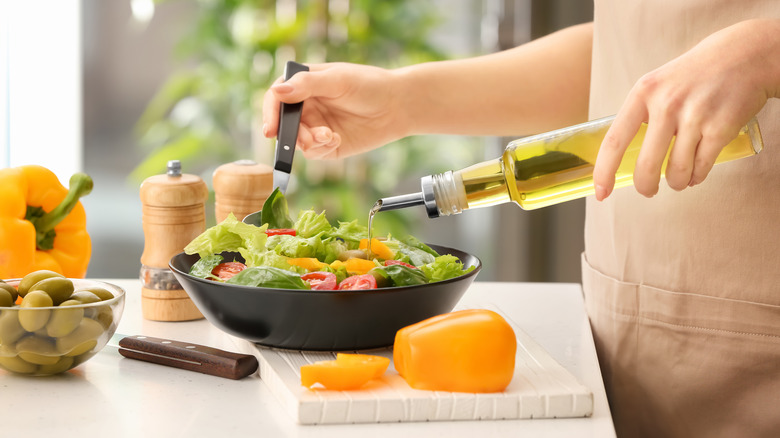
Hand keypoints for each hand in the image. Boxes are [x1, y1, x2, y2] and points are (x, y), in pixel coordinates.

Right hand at [261, 63, 408, 159]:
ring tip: (328, 136)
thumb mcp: (337, 80)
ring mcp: (315, 126)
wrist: (397, 106)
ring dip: (308, 142)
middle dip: (290, 134)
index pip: (276, 98)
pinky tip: (335, 139)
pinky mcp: (328, 144)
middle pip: (283, 124)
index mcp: (303, 85)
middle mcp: (305, 106)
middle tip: (306, 139)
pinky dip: (321, 148)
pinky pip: (313, 152)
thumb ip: (307, 85)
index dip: (270, 113)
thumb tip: (277, 91)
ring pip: (297, 141)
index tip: (271, 129)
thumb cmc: (369, 85)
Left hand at [593, 19, 779, 199]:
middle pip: (646, 166)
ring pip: (676, 172)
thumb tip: (621, 156)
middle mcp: (666, 104)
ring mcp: (694, 116)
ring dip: (676, 182)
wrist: (745, 54)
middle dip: (645, 187)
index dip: (604, 172)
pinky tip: (696, 172)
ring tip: (678, 178)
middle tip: (648, 191)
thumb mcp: (658, 83)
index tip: (601, 192)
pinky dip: (697, 177)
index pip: (614, 141)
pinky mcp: (720, 128)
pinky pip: (701, 168)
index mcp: (643, 93)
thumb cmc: (695, 74)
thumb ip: (640, 114)